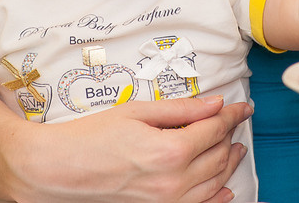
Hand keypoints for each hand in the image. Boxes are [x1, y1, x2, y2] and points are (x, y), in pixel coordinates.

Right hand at [14, 96, 251, 201]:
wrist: (57, 170)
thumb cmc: (90, 138)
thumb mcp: (136, 112)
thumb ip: (180, 109)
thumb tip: (214, 104)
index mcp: (169, 150)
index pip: (214, 129)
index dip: (232, 114)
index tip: (242, 106)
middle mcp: (173, 182)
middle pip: (218, 156)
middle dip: (231, 136)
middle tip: (235, 121)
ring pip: (214, 183)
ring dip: (228, 164)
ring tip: (235, 148)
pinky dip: (217, 197)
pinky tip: (225, 188)